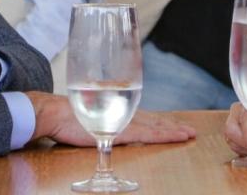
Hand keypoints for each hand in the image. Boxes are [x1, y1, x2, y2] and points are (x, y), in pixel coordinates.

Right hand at [26, 91, 195, 146]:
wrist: (56, 113)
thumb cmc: (67, 116)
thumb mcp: (86, 117)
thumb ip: (98, 120)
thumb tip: (101, 126)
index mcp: (116, 110)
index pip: (144, 116)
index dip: (160, 121)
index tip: (174, 125)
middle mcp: (123, 113)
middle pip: (154, 120)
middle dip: (172, 126)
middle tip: (189, 131)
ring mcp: (123, 122)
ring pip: (155, 127)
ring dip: (173, 131)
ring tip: (188, 134)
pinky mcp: (120, 132)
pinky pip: (148, 134)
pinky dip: (164, 136)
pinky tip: (176, 137)